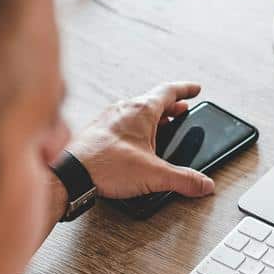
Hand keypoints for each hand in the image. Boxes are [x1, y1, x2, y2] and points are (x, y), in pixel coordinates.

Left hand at [69, 82, 215, 199]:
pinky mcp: (98, 131)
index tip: (195, 89)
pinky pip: (122, 121)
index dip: (186, 90)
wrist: (70, 173)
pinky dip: (135, 126)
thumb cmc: (105, 165)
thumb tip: (203, 183)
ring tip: (162, 125)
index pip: (169, 91)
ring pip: (137, 110)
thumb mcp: (154, 174)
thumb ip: (183, 179)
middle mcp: (124, 109)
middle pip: (153, 100)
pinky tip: (135, 141)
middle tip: (182, 109)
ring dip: (153, 116)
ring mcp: (109, 119)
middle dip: (171, 106)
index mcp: (142, 111)